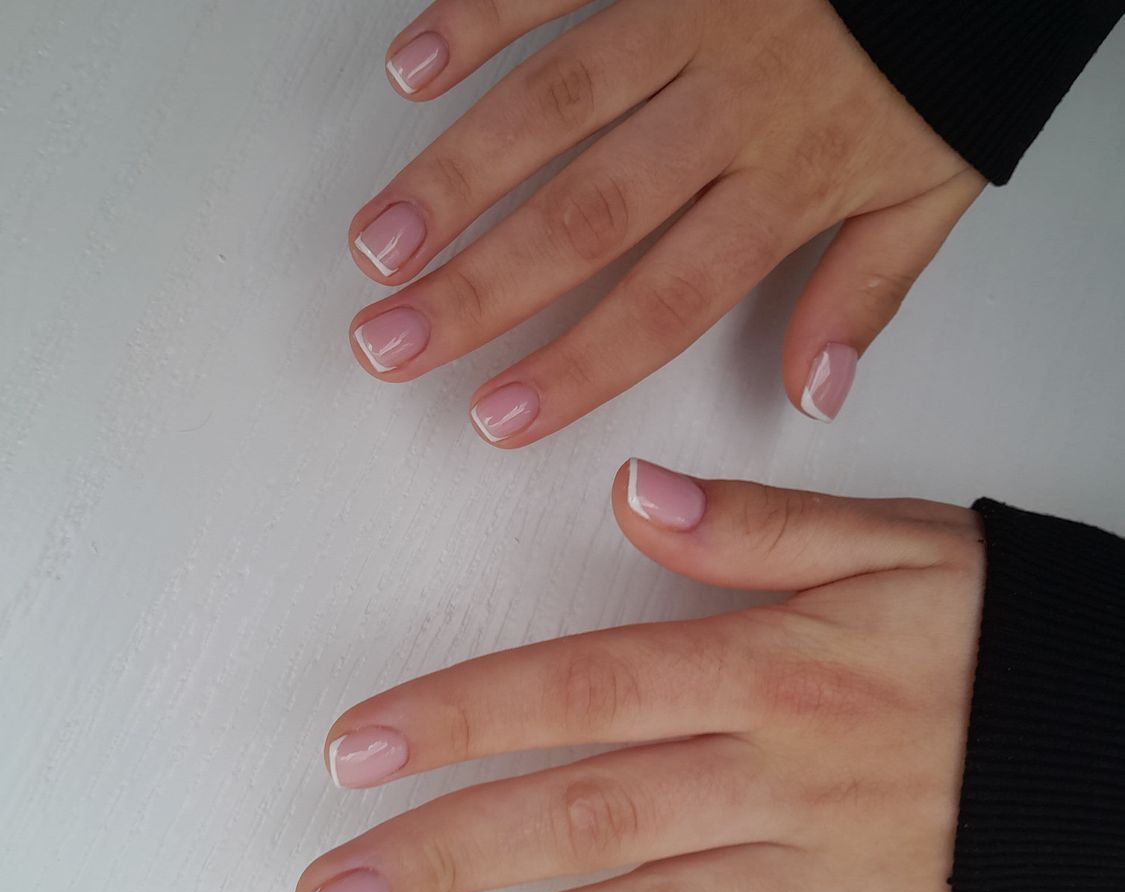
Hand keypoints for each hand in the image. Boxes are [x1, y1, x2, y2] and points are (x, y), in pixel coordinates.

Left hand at [295, 461, 984, 891]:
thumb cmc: (1007, 627)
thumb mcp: (895, 541)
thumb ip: (756, 526)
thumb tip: (633, 494)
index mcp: (774, 672)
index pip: (580, 689)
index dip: (459, 717)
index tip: (359, 750)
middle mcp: (779, 781)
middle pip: (586, 819)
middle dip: (449, 857)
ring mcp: (822, 875)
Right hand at [347, 0, 984, 438]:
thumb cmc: (942, 62)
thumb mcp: (931, 191)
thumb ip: (865, 294)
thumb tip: (811, 396)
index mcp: (790, 184)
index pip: (665, 300)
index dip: (575, 366)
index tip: (499, 416)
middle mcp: (726, 110)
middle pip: (583, 216)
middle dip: (477, 287)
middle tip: (391, 344)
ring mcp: (686, 21)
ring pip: (552, 108)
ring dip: (453, 178)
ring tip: (378, 246)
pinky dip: (478, 17)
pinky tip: (410, 73)